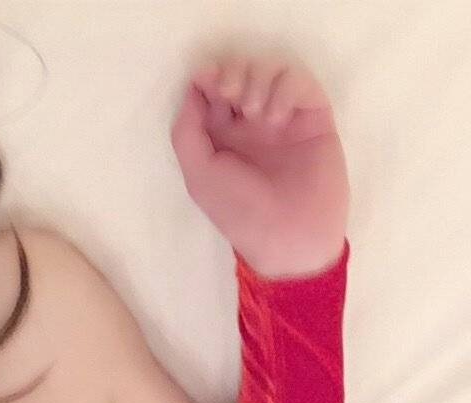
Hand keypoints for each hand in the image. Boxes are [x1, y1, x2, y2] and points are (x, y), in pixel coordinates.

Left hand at [170, 55, 349, 277]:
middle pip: (240, 71)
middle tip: (230, 94)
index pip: (213, 89)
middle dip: (232, 73)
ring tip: (254, 111)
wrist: (290, 235)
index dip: (208, 76)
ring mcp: (284, 118)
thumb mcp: (199, 177)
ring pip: (269, 69)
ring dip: (257, 79)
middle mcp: (252, 123)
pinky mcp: (313, 116)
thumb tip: (192, 89)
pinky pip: (299, 80)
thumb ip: (187, 133)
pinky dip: (284, 89)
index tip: (207, 81)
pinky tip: (277, 117)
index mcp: (222, 137)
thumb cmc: (241, 213)